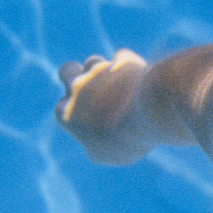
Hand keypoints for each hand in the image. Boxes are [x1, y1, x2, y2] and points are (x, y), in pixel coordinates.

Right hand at [55, 49, 154, 164]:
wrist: (151, 112)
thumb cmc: (126, 139)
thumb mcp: (108, 155)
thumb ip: (95, 147)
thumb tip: (96, 143)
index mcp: (67, 113)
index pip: (61, 107)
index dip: (77, 113)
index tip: (93, 122)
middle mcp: (77, 87)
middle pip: (66, 70)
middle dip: (78, 78)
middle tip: (97, 93)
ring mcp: (100, 71)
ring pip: (93, 61)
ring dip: (104, 73)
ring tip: (122, 90)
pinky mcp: (123, 61)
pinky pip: (122, 57)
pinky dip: (130, 67)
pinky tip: (140, 80)